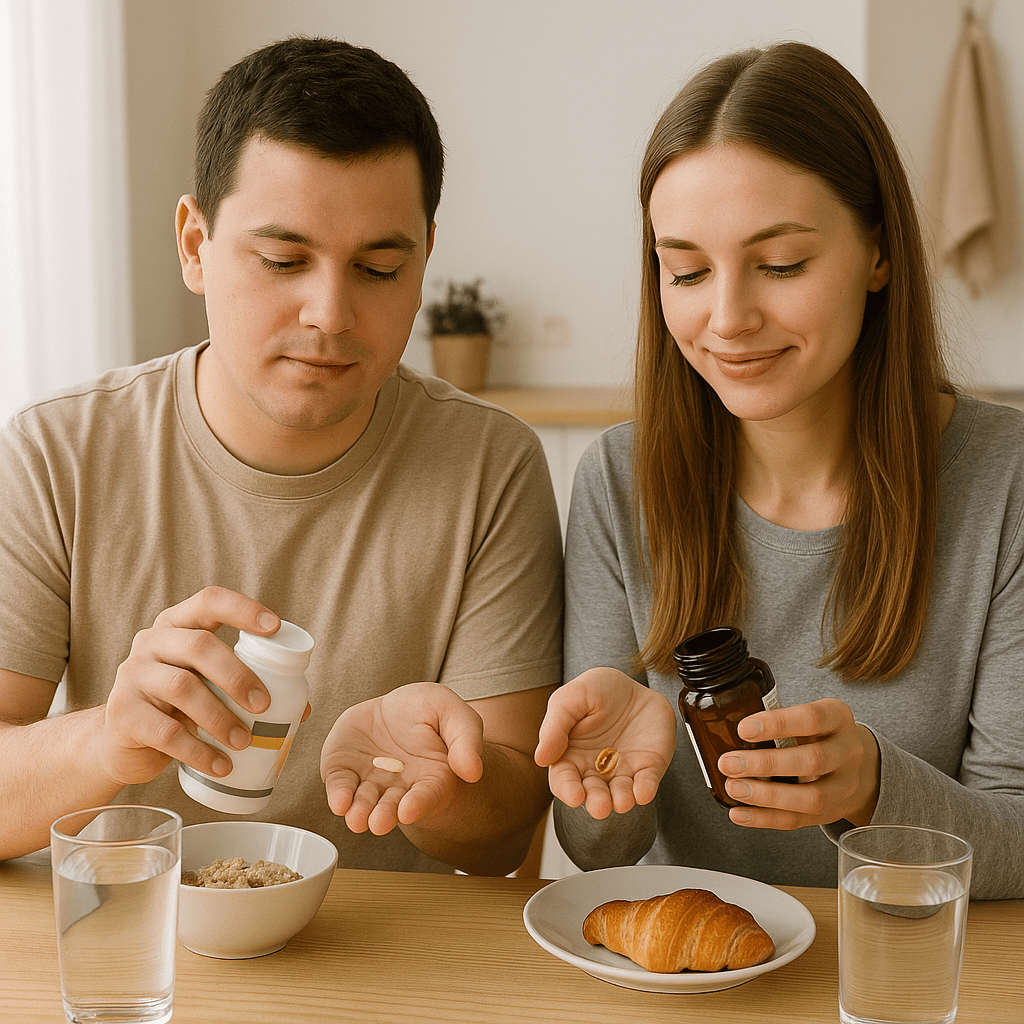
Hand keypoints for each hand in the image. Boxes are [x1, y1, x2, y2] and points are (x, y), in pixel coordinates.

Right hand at [100, 587, 279, 787]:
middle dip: (238, 675)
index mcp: (178, 625)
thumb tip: (302, 709)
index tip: (274, 628)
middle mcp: (151, 642)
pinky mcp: (121, 714)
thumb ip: (245, 686)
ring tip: (244, 741)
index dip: (242, 610)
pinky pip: (165, 732)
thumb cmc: (179, 707)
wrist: (121, 743)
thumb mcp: (208, 686)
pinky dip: (199, 751)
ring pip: (182, 688)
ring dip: (220, 717)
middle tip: (264, 705)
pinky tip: (222, 766)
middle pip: (198, 646)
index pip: (209, 601)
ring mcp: (132, 676)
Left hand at [320, 682, 483, 835]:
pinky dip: (338, 794)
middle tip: (378, 823)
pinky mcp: (344, 771)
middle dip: (384, 815)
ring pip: (365, 802)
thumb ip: (466, 738)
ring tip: (356, 818)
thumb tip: (473, 771)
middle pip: (393, 806)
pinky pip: (340, 784)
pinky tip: (339, 801)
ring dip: (360, 812)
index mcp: (433, 778)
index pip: (428, 795)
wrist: (395, 707)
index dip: (419, 803)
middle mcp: (400, 788)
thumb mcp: (452, 712)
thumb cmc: (428, 712)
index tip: (409, 810)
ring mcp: (371, 782)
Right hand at [534, 667, 676, 818]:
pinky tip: (643, 792)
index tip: (574, 795)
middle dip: (596, 802)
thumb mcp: (570, 698)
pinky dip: (645, 790)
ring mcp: (623, 769)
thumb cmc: (595, 691)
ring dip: (621, 801)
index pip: (564, 780)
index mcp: (570, 756)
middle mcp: (596, 769)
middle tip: (600, 807)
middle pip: (593, 793)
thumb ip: (554, 726)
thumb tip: (541, 758)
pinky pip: (647, 782)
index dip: (568, 790)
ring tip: (621, 802)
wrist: (633, 684)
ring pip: (620, 793)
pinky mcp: (648, 767)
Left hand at [718, 698, 880, 828]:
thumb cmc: (819, 733)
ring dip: (767, 796)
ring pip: (811, 798)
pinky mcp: (833, 812)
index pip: (812, 719)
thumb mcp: (808, 714)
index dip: (777, 724)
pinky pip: (799, 821)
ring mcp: (845, 786)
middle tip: (728, 762)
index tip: (742, 728)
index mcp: (838, 718)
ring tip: (733, 788)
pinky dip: (765, 819)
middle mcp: (849, 752)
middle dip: (766, 764)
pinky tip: (739, 813)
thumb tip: (720, 721)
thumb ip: (777, 718)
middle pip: (813, 761)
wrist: (859, 764)